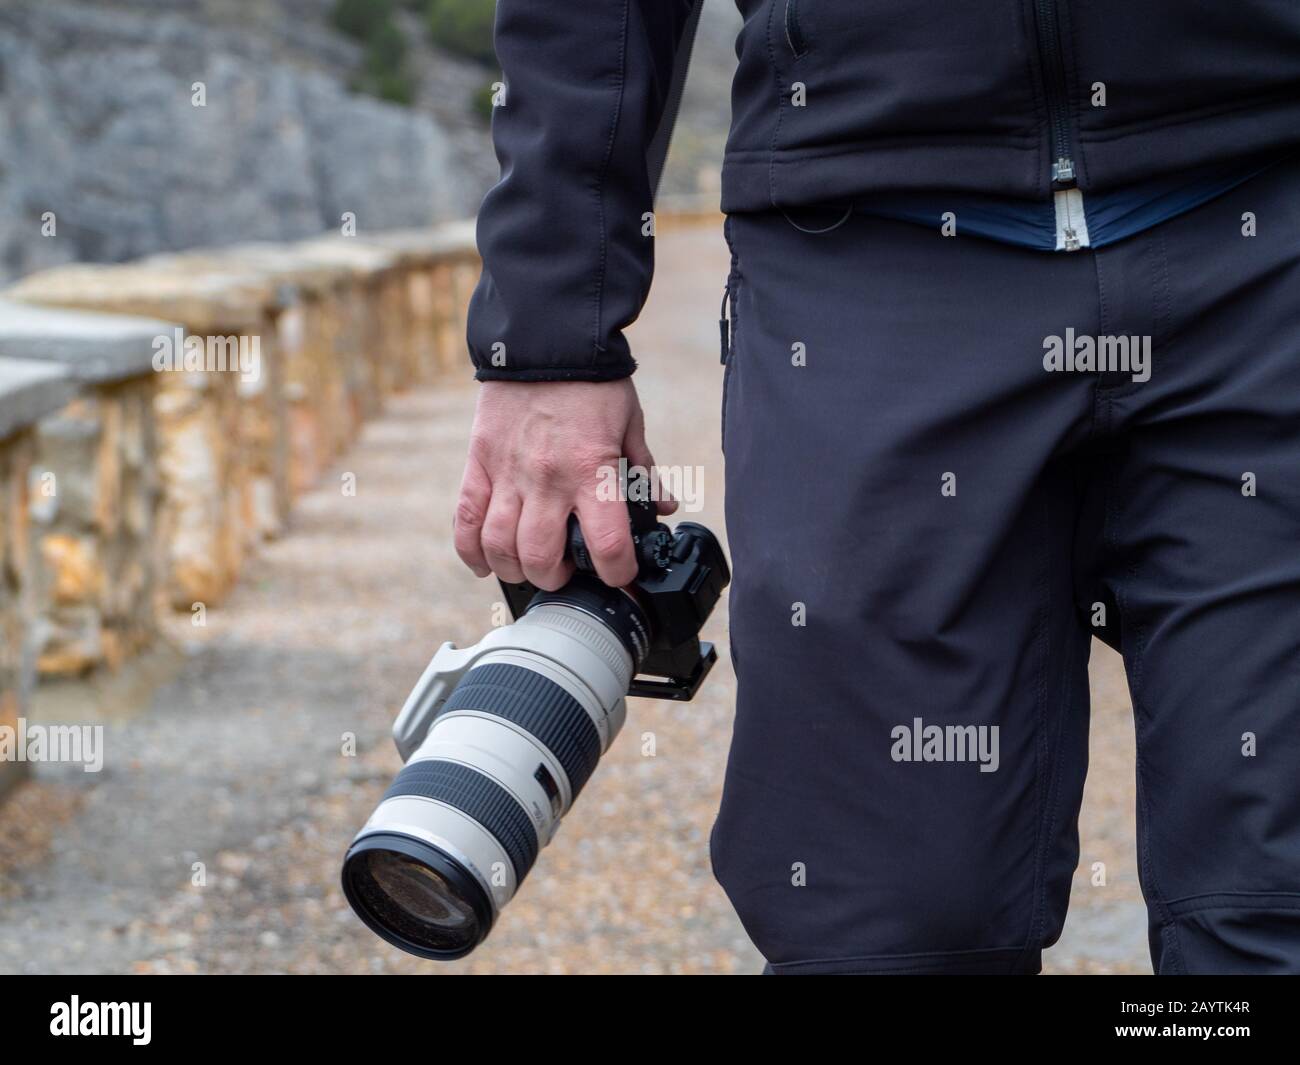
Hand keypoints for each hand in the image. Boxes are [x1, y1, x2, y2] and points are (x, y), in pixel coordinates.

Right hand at [454, 378, 675, 590]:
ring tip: (529, 567)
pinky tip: (483, 563)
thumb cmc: (592, 381)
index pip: (605, 544)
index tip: (620, 576)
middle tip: (567, 572)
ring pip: (500, 545)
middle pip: (541, 556)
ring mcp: (508, 472)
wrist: (545, 337)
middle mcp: (548, 478)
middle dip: (556, 578)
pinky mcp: (479, 462)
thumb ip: (644, 470)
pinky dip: (471, 549)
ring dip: (515, 569)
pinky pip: (466, 518)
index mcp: (593, 469)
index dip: (617, 573)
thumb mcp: (630, 424)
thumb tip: (661, 506)